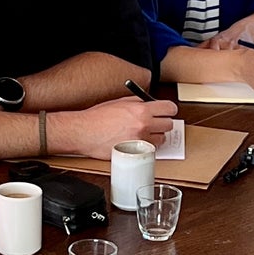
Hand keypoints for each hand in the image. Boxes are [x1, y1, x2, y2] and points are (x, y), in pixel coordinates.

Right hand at [62, 95, 179, 156]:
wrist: (84, 132)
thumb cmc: (97, 117)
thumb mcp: (119, 102)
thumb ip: (138, 102)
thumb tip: (150, 103)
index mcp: (141, 109)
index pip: (169, 108)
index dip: (169, 110)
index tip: (167, 112)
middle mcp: (143, 124)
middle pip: (169, 125)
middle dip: (163, 123)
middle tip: (156, 123)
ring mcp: (140, 140)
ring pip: (162, 139)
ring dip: (156, 137)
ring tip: (143, 134)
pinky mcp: (135, 152)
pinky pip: (150, 150)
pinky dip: (147, 147)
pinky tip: (137, 142)